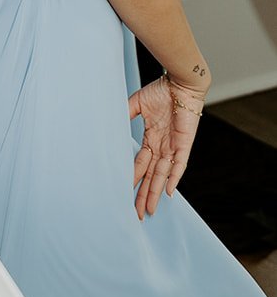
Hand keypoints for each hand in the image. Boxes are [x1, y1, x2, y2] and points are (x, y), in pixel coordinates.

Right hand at [129, 74, 204, 217]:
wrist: (180, 83)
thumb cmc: (161, 90)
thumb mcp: (137, 104)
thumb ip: (126, 115)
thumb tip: (112, 124)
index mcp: (151, 139)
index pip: (140, 164)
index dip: (133, 179)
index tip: (124, 192)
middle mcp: (162, 146)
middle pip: (150, 176)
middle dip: (143, 195)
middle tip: (137, 214)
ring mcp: (173, 147)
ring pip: (162, 175)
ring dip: (155, 192)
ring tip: (149, 210)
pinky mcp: (183, 144)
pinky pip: (179, 164)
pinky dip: (174, 178)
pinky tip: (169, 192)